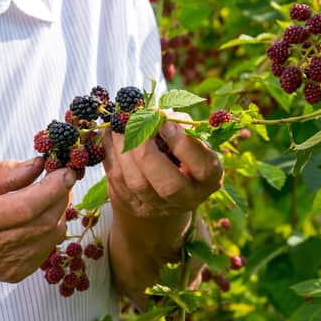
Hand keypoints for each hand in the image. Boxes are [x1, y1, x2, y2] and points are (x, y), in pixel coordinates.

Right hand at [0, 157, 74, 282]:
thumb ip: (4, 172)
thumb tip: (39, 164)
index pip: (27, 207)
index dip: (53, 187)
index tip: (66, 170)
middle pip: (45, 221)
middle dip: (61, 195)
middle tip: (61, 176)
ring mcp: (8, 265)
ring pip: (52, 234)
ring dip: (58, 209)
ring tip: (49, 193)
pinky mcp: (17, 273)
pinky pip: (48, 245)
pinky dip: (50, 226)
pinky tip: (38, 214)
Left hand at [103, 111, 222, 219]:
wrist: (159, 183)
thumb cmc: (177, 151)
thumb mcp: (186, 138)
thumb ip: (177, 125)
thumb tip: (156, 113)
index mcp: (209, 178)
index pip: (204, 167)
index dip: (184, 145)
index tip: (166, 124)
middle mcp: (187, 198)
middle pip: (169, 185)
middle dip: (149, 153)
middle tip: (137, 127)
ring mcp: (159, 207)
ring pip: (138, 184)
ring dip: (124, 151)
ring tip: (119, 127)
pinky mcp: (134, 206)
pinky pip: (118, 182)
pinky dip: (111, 156)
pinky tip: (111, 137)